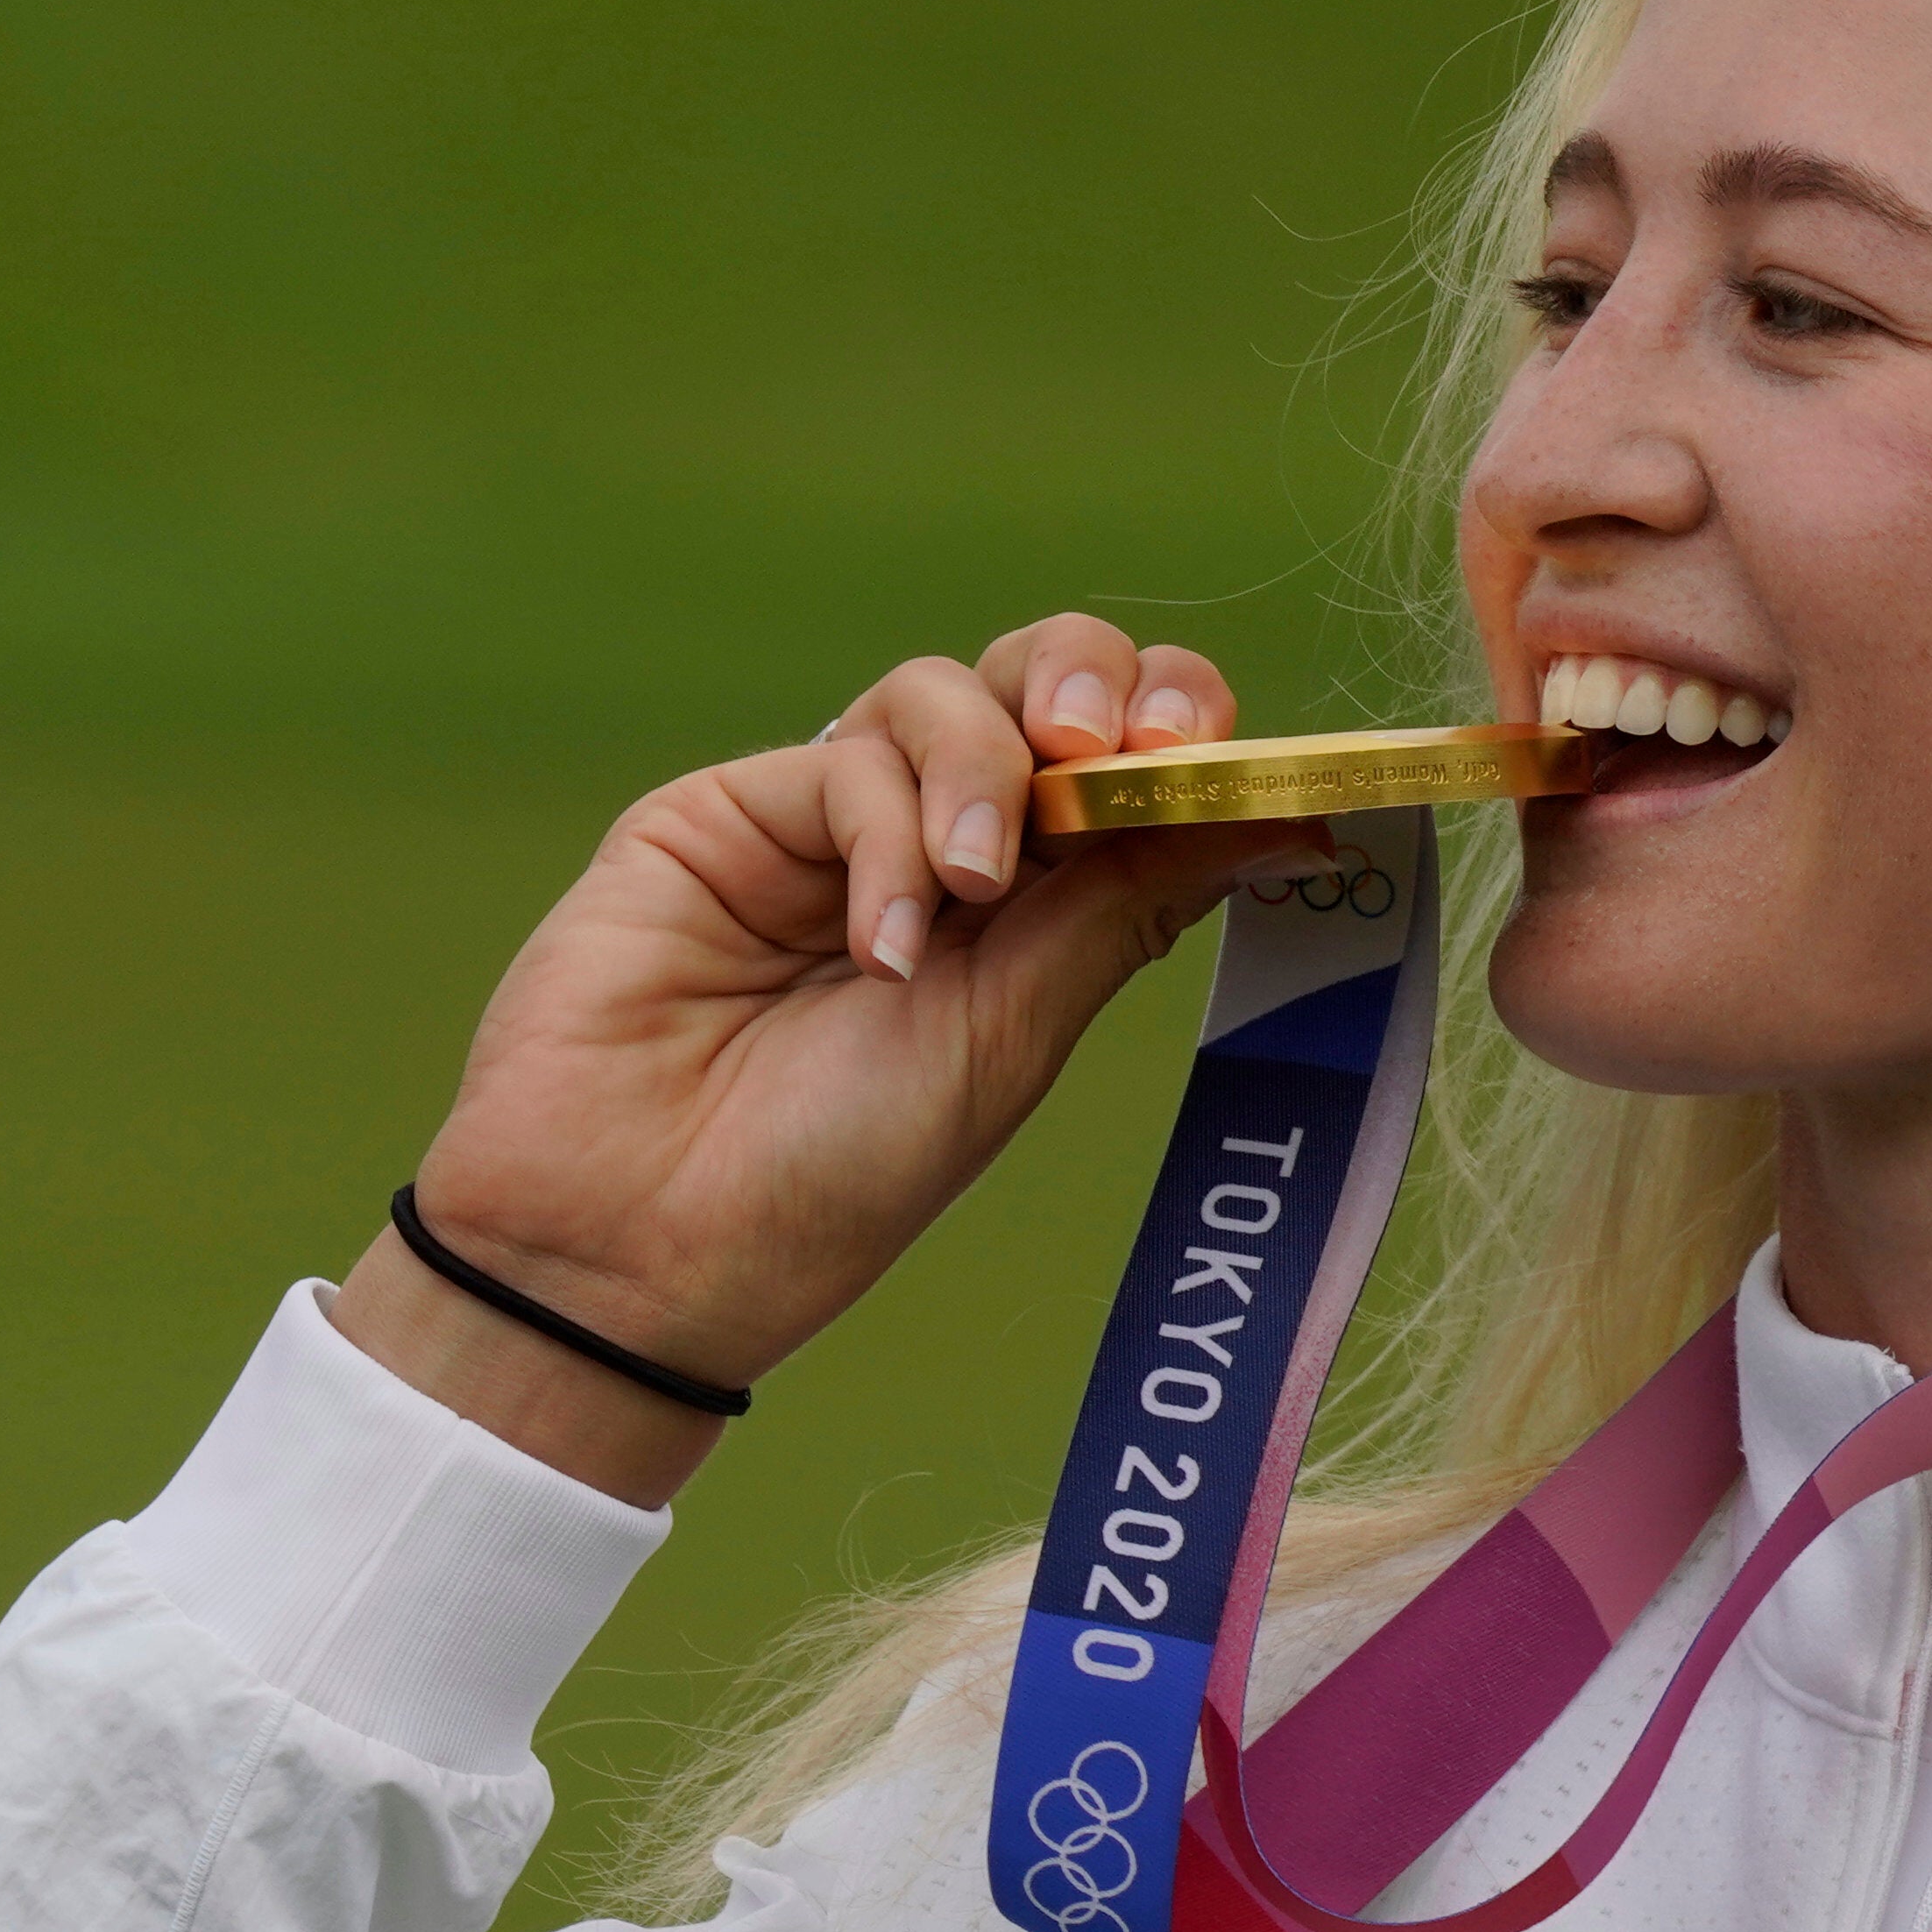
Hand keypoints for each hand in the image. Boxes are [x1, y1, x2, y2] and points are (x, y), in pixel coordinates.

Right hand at [329, 616, 1321, 1503]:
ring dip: (985, 769)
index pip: (1129, 764)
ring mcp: (827, 823)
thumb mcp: (1013, 1038)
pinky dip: (887, 835)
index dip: (1181, 732)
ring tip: (971, 892)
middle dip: (1094, 685)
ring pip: (943, 692)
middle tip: (1107, 751)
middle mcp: (936, 844)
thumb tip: (1289, 818)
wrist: (642, 1250)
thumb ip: (1125, 907)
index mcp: (1032, 907)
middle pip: (1042, 681)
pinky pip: (844, 758)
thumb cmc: (832, 1177)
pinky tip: (880, 944)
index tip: (1215, 767)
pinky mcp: (724, 813)